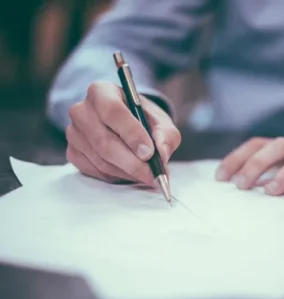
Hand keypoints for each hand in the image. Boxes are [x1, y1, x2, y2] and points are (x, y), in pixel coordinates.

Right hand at [66, 82, 180, 184]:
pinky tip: (131, 173)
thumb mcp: (161, 122)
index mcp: (101, 92)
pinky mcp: (73, 152)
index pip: (112, 111)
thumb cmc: (143, 120)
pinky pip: (96, 171)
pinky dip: (117, 176)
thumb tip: (161, 154)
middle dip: (132, 162)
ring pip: (101, 160)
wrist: (128, 126)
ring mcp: (74, 133)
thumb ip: (165, 135)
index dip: (131, 134)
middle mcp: (82, 110)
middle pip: (104, 141)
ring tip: (147, 175)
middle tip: (153, 174)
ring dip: (128, 172)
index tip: (149, 153)